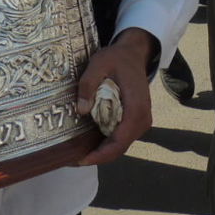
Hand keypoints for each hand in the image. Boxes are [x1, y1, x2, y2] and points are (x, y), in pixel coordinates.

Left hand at [74, 29, 156, 165]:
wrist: (133, 54)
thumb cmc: (117, 58)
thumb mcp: (99, 63)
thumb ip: (89, 83)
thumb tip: (81, 110)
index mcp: (136, 108)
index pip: (120, 141)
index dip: (101, 154)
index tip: (81, 160)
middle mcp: (142, 120)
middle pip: (119, 148)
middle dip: (97, 156)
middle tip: (72, 159)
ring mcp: (141, 122)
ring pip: (120, 145)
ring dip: (101, 152)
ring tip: (77, 153)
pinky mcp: (135, 121)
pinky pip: (121, 138)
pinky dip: (106, 144)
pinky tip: (89, 143)